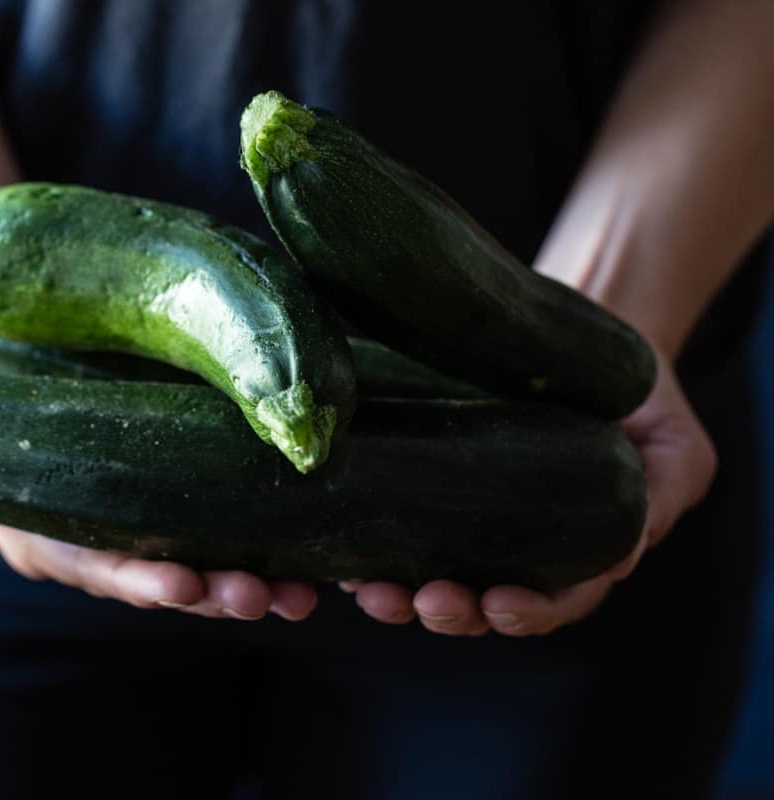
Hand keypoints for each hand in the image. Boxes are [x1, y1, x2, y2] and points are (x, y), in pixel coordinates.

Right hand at [0, 345, 317, 621]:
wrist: (0, 329)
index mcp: (46, 531)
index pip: (93, 564)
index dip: (135, 578)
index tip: (179, 583)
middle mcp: (103, 531)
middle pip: (160, 572)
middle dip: (210, 590)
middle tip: (260, 594)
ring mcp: (148, 508)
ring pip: (206, 556)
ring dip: (255, 577)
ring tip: (305, 589)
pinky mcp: (183, 476)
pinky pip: (232, 515)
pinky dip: (275, 536)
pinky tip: (320, 551)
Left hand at [348, 349, 715, 635]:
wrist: (593, 332)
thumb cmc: (640, 397)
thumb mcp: (673, 447)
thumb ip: (659, 499)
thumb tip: (624, 559)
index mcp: (576, 552)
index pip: (551, 600)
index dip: (525, 613)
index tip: (499, 604)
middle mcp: (514, 547)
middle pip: (477, 601)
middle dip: (446, 609)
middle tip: (420, 601)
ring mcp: (464, 518)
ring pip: (424, 574)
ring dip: (394, 593)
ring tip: (368, 590)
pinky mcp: (425, 483)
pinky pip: (389, 524)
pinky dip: (364, 544)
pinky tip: (337, 550)